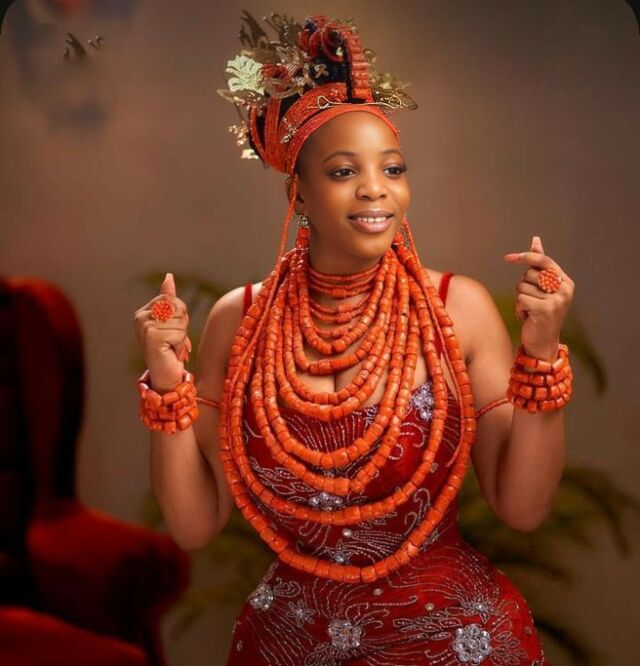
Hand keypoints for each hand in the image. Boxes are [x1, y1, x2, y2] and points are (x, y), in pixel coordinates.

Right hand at [133, 273, 191, 391]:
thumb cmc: (170, 349)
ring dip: (182, 336)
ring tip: (172, 347)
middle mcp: (140, 318)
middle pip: (176, 306)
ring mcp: (144, 327)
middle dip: (183, 324)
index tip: (173, 330)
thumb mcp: (172, 322)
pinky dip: (181, 344)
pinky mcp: (152, 337)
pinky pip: (179, 332)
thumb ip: (169, 299)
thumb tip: (169, 276)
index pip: (170, 298)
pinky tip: (171, 353)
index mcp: (143, 312)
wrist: (166, 376)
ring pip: (180, 320)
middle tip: (174, 340)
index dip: (180, 314)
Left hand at [504, 236, 574, 361]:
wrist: (543, 343)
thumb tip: (536, 240)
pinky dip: (518, 309)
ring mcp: (556, 300)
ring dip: (520, 300)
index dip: (525, 256)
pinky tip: (527, 318)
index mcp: (566, 282)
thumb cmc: (540, 313)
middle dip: (523, 286)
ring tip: (530, 311)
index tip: (507, 258)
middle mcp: (564, 290)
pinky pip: (520, 299)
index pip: (543, 260)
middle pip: (528, 274)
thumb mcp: (542, 288)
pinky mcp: (545, 310)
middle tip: (531, 301)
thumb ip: (540, 265)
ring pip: (522, 287)